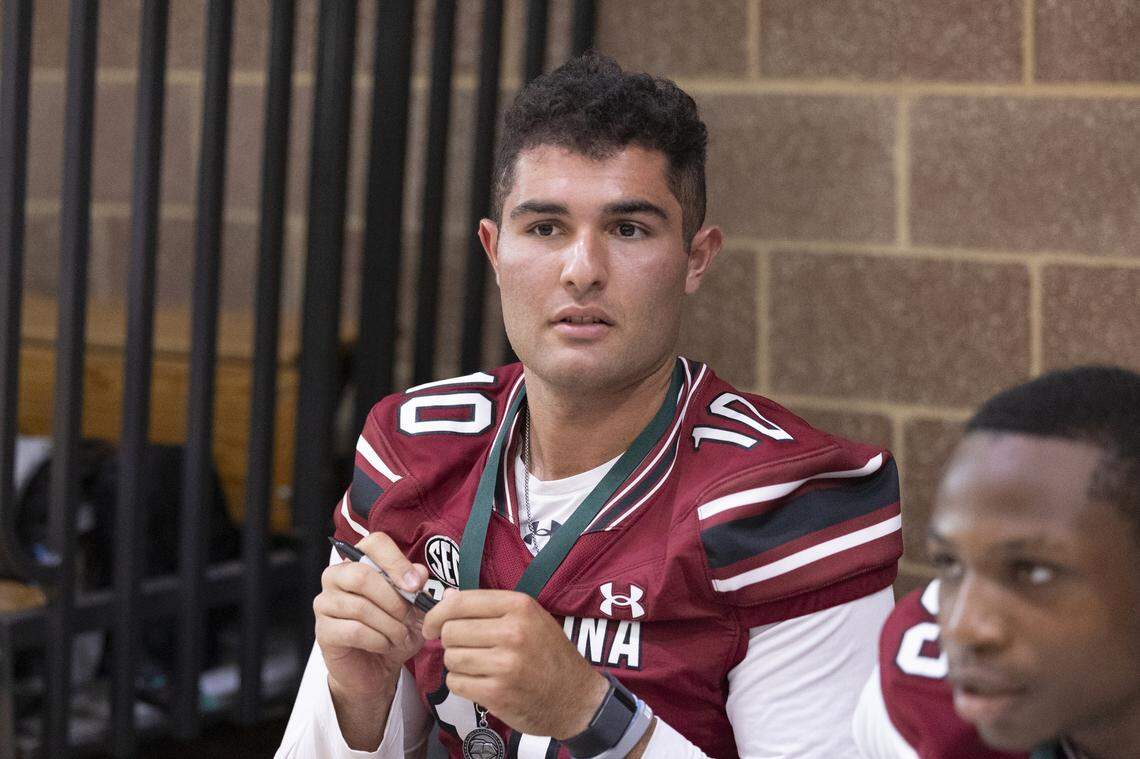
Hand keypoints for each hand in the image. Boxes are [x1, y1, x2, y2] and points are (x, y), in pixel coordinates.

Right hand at [313, 532, 428, 747]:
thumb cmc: (393, 630)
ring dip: (390, 626)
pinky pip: (355, 631)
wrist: (376, 669)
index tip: (415, 585)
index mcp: (360, 561)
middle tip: (408, 618)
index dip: (397, 562)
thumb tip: (421, 573)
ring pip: (361, 607)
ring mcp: (325, 603)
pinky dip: (378, 640)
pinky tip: (385, 645)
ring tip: (400, 636)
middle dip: (394, 601)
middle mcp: (336, 576)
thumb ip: (418, 587)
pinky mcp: (324, 631)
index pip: (374, 543)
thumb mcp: (414, 608)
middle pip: (362, 576)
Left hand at [422, 589, 609, 739]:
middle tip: (468, 649)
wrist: (576, 698)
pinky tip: (481, 683)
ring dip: (458, 664)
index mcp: (519, 606)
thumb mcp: (530, 618)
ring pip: (451, 658)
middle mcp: (512, 632)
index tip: (431, 625)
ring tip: (479, 667)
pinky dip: (463, 684)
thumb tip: (446, 600)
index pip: (460, 602)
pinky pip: (456, 683)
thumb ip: (490, 607)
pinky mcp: (497, 693)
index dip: (437, 614)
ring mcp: (505, 664)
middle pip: (450, 631)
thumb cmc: (550, 655)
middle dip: (451, 642)